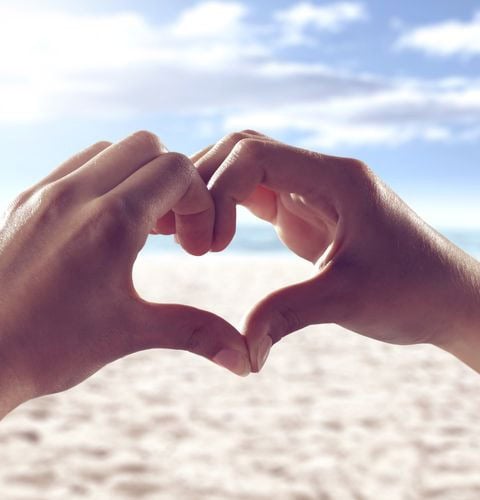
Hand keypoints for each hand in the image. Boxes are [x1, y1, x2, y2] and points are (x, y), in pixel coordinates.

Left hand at [0, 131, 249, 418]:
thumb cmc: (49, 348)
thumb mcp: (131, 333)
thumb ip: (196, 333)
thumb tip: (244, 361)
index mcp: (112, 222)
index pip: (177, 170)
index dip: (200, 202)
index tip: (196, 245)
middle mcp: (77, 193)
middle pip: (148, 146)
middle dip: (174, 181)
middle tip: (173, 230)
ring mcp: (47, 191)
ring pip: (111, 150)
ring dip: (138, 177)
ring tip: (142, 227)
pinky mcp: (27, 199)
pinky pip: (77, 164)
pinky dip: (105, 180)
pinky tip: (107, 225)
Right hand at [191, 130, 479, 372]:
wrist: (445, 298)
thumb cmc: (413, 291)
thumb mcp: (348, 301)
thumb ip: (289, 316)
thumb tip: (243, 351)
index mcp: (336, 178)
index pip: (255, 153)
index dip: (218, 188)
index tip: (212, 244)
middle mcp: (320, 174)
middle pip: (242, 149)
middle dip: (205, 184)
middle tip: (189, 237)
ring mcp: (310, 191)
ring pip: (244, 168)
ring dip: (212, 194)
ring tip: (192, 237)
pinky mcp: (303, 213)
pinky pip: (254, 194)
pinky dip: (225, 208)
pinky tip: (211, 239)